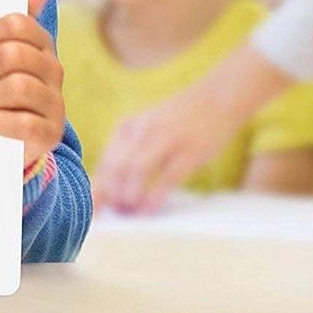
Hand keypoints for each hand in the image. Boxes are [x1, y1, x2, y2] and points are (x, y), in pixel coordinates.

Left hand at [0, 0, 63, 166]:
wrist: (17, 138)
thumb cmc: (1, 85)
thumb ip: (2, 21)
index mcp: (38, 42)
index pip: (17, 24)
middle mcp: (52, 68)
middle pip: (13, 56)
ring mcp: (54, 101)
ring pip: (19, 87)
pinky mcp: (51, 132)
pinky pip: (28, 123)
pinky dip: (3, 123)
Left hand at [94, 43, 291, 212]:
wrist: (217, 97)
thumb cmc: (181, 120)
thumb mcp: (148, 128)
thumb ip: (133, 151)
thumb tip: (117, 188)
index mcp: (128, 126)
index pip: (105, 162)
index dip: (99, 188)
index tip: (95, 210)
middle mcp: (142, 131)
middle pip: (115, 167)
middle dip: (111, 194)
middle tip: (116, 214)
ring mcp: (165, 140)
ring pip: (135, 170)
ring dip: (128, 195)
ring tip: (129, 212)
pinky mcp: (188, 151)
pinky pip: (165, 178)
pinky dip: (154, 197)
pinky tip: (149, 210)